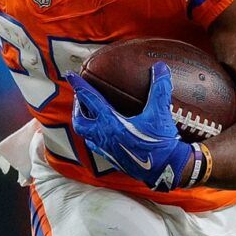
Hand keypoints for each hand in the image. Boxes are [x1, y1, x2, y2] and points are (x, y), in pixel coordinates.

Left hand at [68, 63, 203, 191]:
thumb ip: (159, 88)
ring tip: (89, 113)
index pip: (90, 100)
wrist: (165, 168)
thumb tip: (160, 67)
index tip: (70, 75)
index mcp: (111, 123)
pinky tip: (101, 133)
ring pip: (85, 134)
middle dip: (77, 107)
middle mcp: (104, 136)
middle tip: (82, 97)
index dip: (79, 86)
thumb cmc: (160, 141)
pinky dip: (93, 136)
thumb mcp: (160, 113)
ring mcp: (106, 149)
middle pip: (80, 120)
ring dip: (84, 122)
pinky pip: (95, 146)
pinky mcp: (112, 158)